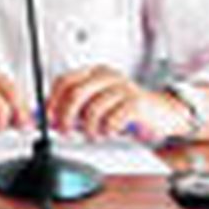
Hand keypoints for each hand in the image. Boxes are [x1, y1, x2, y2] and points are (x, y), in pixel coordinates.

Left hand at [49, 65, 191, 142]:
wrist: (163, 113)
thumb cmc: (126, 110)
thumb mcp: (95, 107)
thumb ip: (72, 110)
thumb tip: (46, 119)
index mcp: (94, 73)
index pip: (64, 81)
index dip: (52, 101)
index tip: (46, 118)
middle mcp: (107, 76)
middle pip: (75, 93)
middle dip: (65, 116)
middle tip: (64, 131)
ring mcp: (123, 87)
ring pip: (93, 109)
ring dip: (88, 128)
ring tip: (93, 134)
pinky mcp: (136, 102)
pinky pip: (112, 118)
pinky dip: (106, 130)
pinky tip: (109, 132)